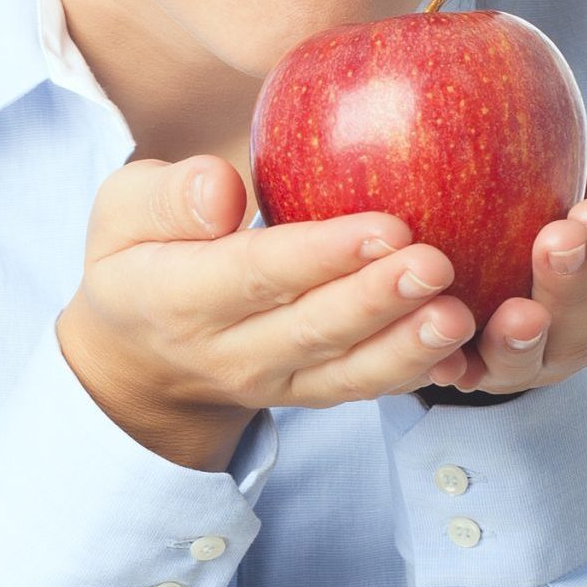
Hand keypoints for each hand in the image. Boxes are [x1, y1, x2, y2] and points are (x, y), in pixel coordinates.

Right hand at [55, 154, 481, 469]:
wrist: (139, 360)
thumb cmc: (139, 257)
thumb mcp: (120, 213)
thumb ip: (165, 196)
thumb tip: (223, 192)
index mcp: (176, 297)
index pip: (255, 275)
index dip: (320, 255)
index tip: (384, 224)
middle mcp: (229, 351)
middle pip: (313, 329)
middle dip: (378, 299)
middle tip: (438, 264)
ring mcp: (274, 381)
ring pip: (346, 371)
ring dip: (407, 347)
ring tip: (461, 316)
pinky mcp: (309, 394)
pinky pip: (363, 387)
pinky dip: (413, 372)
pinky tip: (466, 346)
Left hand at [431, 136, 586, 397]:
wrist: (469, 235)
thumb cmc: (537, 195)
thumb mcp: (571, 169)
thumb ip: (578, 156)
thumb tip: (574, 131)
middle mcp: (576, 339)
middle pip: (584, 330)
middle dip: (573, 286)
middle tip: (558, 239)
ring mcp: (523, 364)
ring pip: (527, 364)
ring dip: (520, 339)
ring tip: (515, 313)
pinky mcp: (468, 371)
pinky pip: (461, 376)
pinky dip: (454, 368)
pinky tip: (442, 356)